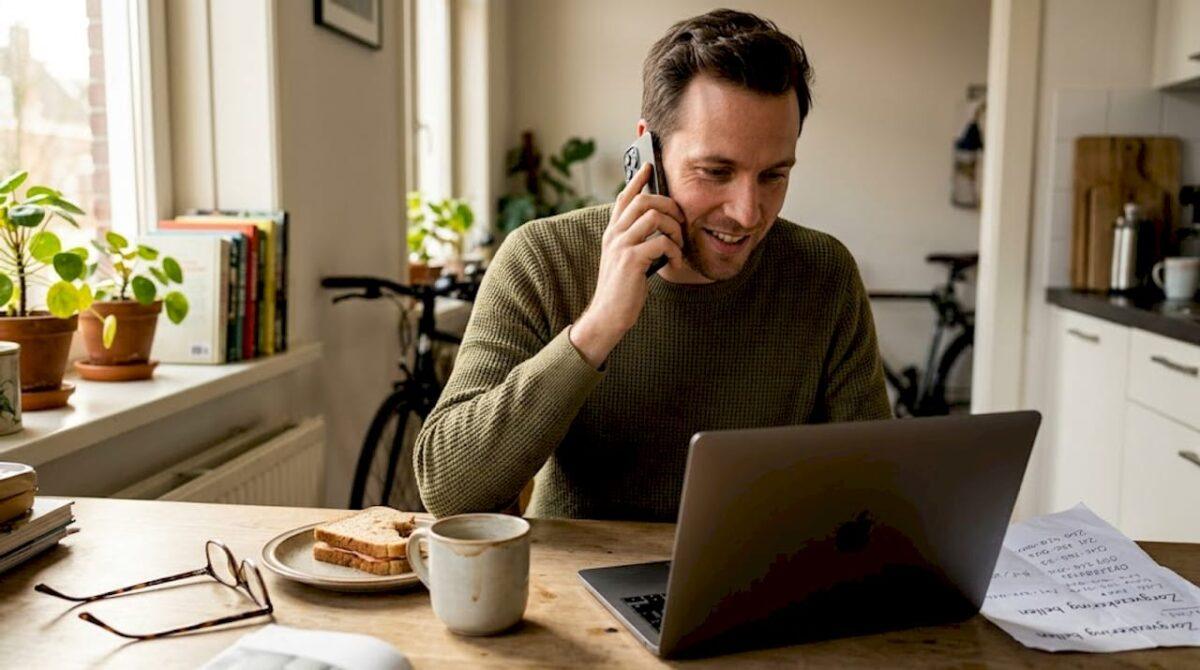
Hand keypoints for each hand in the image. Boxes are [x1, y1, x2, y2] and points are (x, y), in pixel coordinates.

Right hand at [570, 163, 684, 368]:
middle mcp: (614, 235)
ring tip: (678, 245)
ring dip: (674, 229)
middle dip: (668, 204)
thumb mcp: (624, 260)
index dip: (637, 180)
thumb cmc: (622, 290)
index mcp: (612, 233)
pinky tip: (674, 263)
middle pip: (643, 200)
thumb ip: (634, 241)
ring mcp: (621, 246)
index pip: (623, 198)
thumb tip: (657, 226)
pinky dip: (674, 251)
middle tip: (680, 219)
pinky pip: (661, 242)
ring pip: (653, 216)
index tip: (649, 166)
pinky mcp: (632, 260)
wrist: (608, 316)